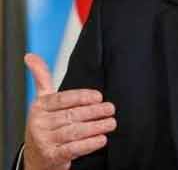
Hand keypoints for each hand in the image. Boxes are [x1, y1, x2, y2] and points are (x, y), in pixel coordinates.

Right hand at [23, 53, 115, 169]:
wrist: (37, 157)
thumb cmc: (45, 125)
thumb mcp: (42, 101)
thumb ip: (42, 78)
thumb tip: (31, 56)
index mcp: (39, 107)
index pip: (62, 99)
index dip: (82, 97)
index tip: (98, 96)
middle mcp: (40, 124)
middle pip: (71, 115)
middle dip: (94, 112)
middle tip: (110, 109)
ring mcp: (45, 141)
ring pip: (74, 132)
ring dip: (96, 127)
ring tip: (110, 123)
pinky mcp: (52, 156)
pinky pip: (73, 149)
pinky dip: (89, 144)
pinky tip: (101, 139)